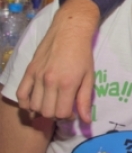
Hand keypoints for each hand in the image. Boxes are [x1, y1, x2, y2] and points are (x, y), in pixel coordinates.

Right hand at [16, 0, 99, 122]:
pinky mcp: (28, 71)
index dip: (67, 117)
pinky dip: (25, 103)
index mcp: (67, 84)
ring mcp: (37, 76)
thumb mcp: (90, 77)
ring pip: (33, 106)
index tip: (72, 112)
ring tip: (51, 103)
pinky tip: (34, 103)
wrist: (69, 31)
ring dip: (42, 109)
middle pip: (46, 112)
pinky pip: (20, 93)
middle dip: (55, 114)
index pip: (61, 113)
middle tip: (62, 107)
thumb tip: (86, 121)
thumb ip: (85, 100)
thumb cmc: (83, 54)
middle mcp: (50, 82)